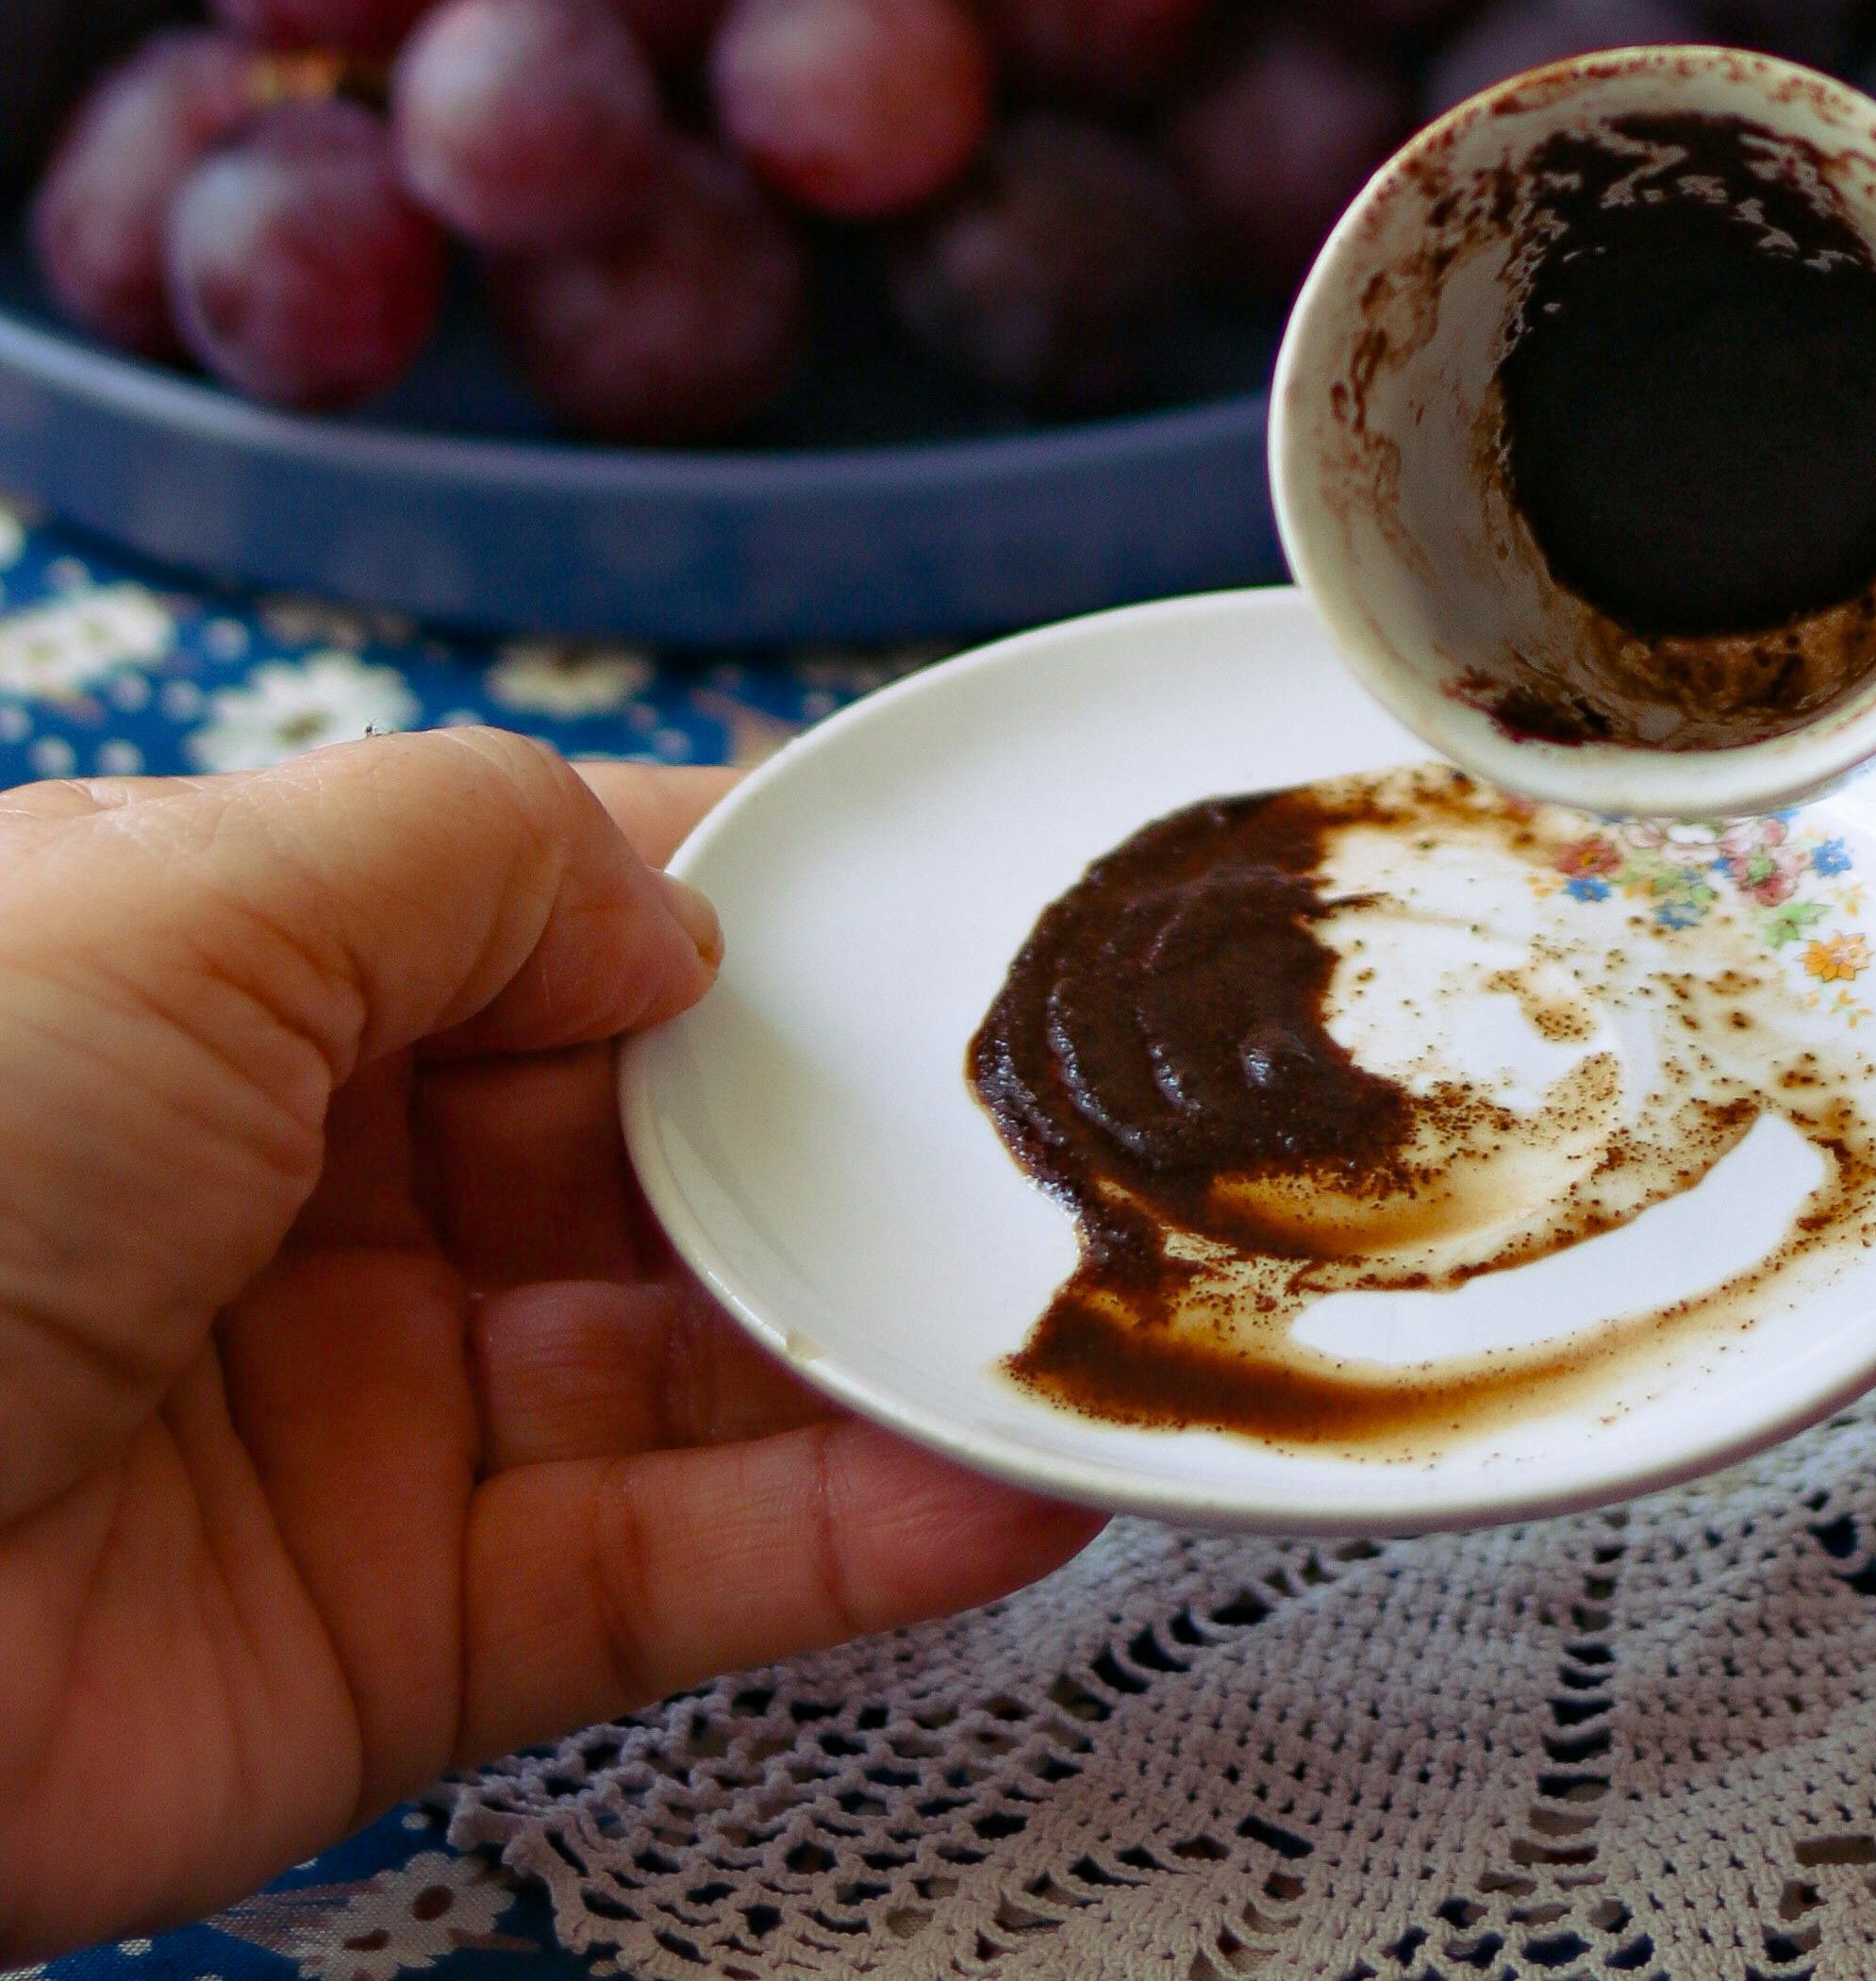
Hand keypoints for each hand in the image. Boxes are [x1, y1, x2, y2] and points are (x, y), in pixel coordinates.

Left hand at [0, 732, 1102, 1956]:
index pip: (543, 917)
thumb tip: (676, 920)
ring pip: (697, 1370)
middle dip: (852, 1134)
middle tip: (1060, 1122)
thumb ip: (471, 851)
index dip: (743, 908)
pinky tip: (988, 1478)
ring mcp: (358, 1424)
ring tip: (1083, 1307)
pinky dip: (847, 1540)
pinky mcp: (398, 1644)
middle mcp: (298, 1196)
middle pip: (657, 1146)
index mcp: (218, 984)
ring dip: (892, 1341)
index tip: (945, 906)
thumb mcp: (173, 905)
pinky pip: (671, 1577)